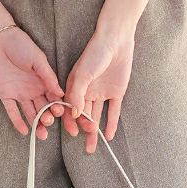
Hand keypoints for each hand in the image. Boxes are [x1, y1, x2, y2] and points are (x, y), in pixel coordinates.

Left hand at [0, 26, 65, 139]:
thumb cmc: (21, 45)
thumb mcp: (38, 59)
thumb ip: (48, 77)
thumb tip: (61, 93)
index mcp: (43, 81)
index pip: (53, 98)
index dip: (58, 106)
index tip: (61, 112)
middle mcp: (33, 90)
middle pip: (43, 108)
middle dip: (48, 117)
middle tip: (49, 122)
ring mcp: (20, 94)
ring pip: (30, 113)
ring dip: (36, 124)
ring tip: (41, 134)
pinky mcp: (6, 95)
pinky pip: (13, 112)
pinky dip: (18, 122)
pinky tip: (25, 131)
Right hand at [62, 29, 134, 153]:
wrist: (116, 40)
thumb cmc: (95, 53)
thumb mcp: (83, 73)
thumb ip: (78, 94)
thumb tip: (75, 115)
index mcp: (75, 85)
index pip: (70, 108)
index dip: (70, 122)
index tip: (72, 133)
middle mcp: (87, 90)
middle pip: (83, 115)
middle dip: (83, 130)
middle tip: (87, 143)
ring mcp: (102, 91)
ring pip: (96, 116)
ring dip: (94, 131)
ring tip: (92, 146)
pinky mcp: (116, 91)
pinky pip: (113, 111)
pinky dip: (111, 123)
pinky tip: (109, 135)